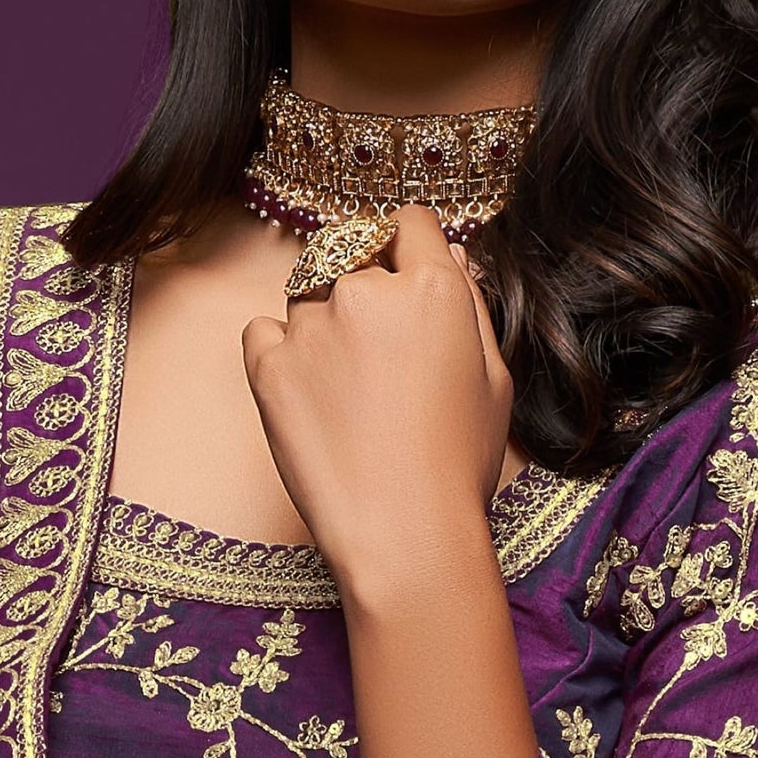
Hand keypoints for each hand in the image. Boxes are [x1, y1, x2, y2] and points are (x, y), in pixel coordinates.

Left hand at [240, 205, 512, 586]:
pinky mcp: (266, 364)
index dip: (406, 243)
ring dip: (324, 321)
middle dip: (365, 288)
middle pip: (354, 254)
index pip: (409, 223)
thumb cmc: (457, 465)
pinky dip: (281, 350)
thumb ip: (469, 306)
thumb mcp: (493, 379)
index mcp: (432, 289)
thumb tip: (449, 258)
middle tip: (378, 354)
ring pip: (308, 293)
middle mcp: (367, 292)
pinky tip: (310, 395)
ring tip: (347, 390)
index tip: (401, 269)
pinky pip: (264, 330)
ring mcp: (310, 326)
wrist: (401, 534)